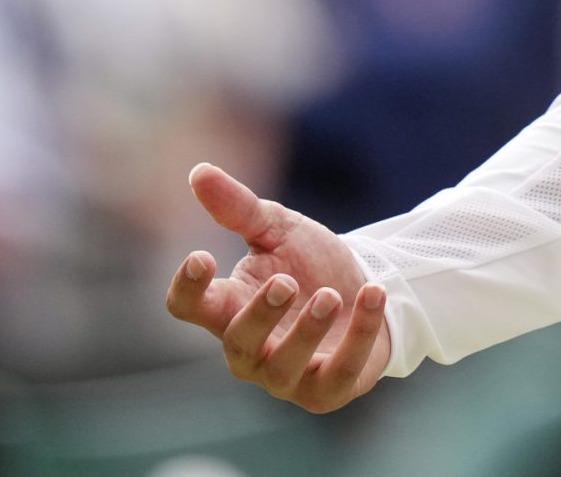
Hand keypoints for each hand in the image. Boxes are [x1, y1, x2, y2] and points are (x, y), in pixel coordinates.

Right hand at [163, 163, 392, 412]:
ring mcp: (288, 376)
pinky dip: (359, 336)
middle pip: (237, 344)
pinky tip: (373, 295)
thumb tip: (198, 171)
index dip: (187, 289)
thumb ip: (240, 208)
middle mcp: (250, 350)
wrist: (365, 288)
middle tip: (284, 282)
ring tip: (331, 295)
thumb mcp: (278, 230)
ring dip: (307, 332)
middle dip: (259, 316)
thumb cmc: (309, 264)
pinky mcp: (329, 389)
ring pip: (283, 369)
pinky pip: (340, 373)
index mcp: (228, 308)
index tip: (201, 256)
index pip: (189, 308)